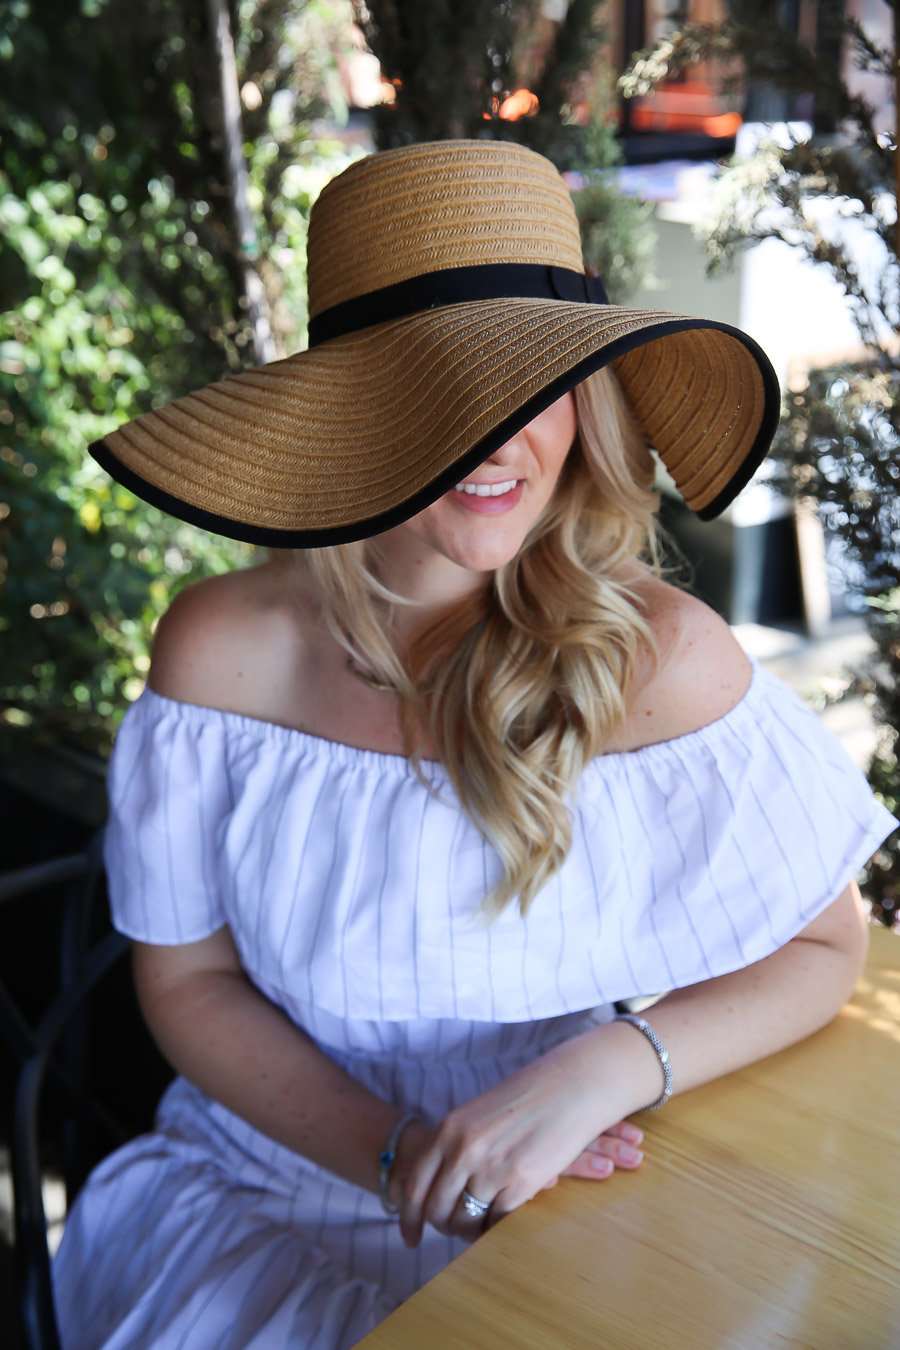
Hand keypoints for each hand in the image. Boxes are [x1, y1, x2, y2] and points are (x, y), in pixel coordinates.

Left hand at [387, 1038, 644, 1247]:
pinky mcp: (519, 1183)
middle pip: (436, 1209)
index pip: (415, 1186)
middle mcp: (463, 1149)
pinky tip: (502, 1220)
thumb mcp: (478, 1114)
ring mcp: (490, 1167)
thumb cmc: (528, 1098)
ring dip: (470, 1230)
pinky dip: (495, 1227)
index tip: (410, 1238)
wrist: (570, 1086)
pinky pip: (496, 1222)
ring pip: (465, 1220)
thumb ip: (455, 1144)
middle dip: (443, 1227)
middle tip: (455, 1230)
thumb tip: (438, 1182)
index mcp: (449, 1130)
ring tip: (481, 1226)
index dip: (409, 1218)